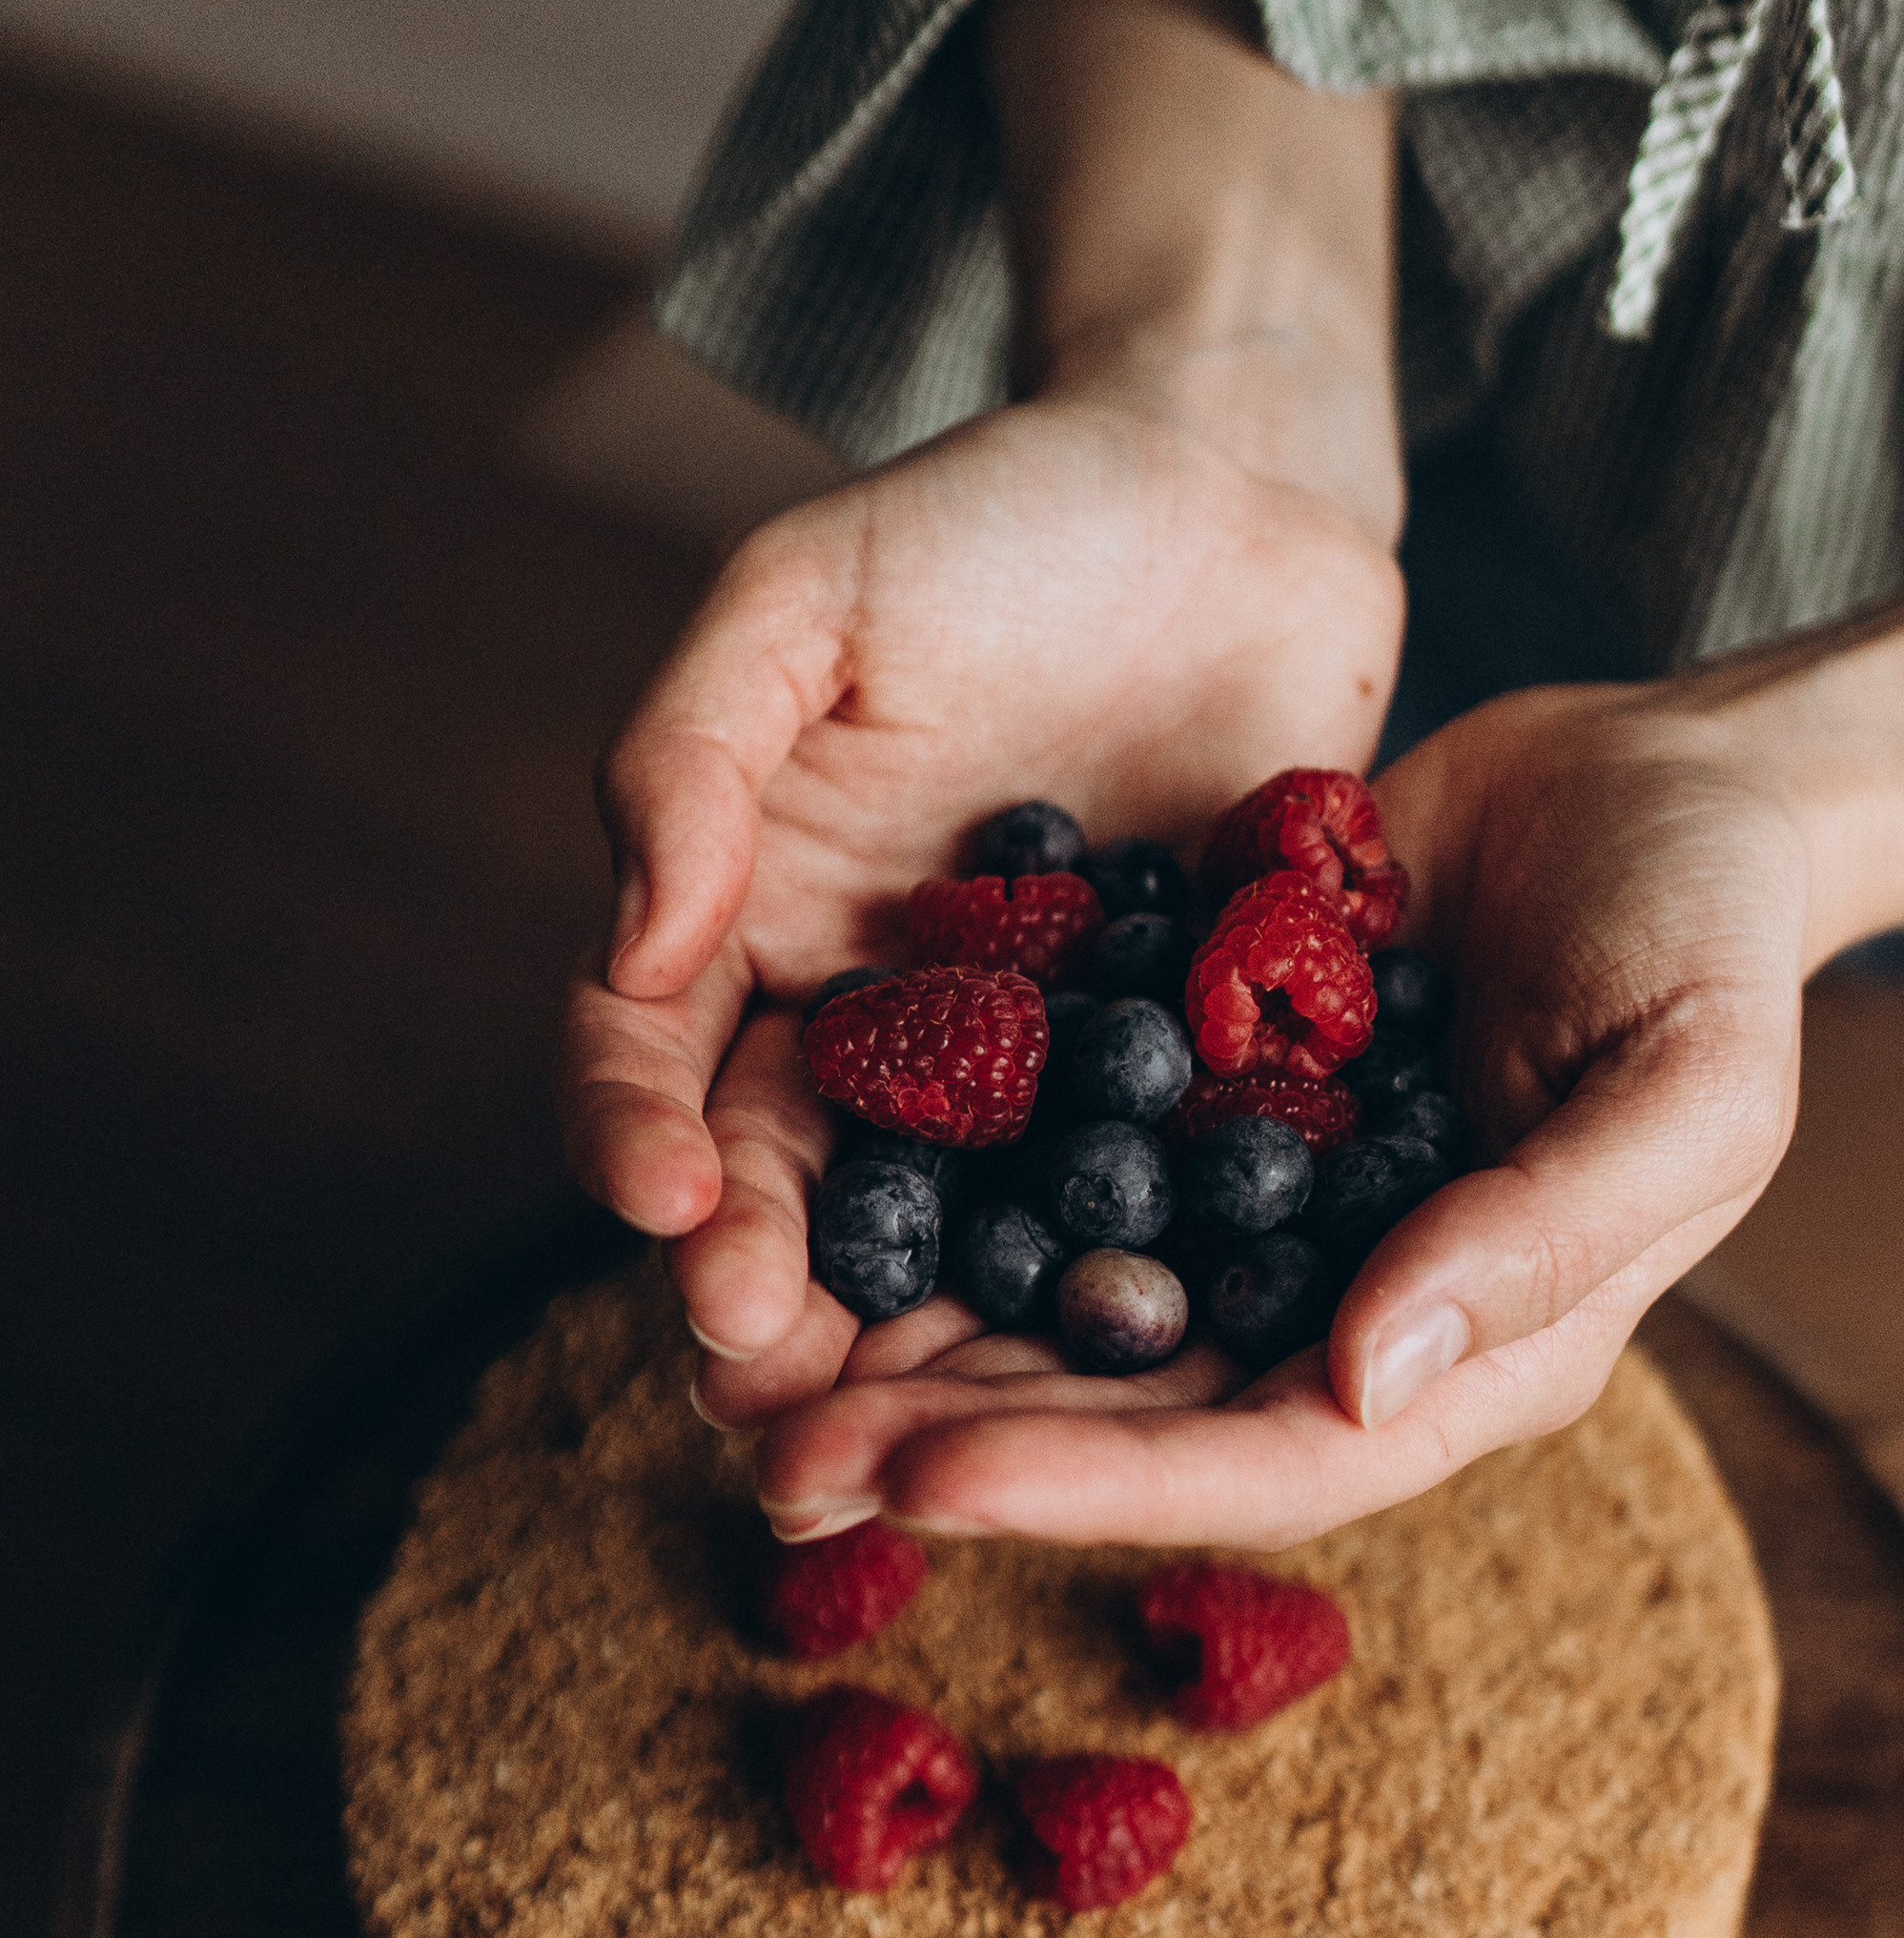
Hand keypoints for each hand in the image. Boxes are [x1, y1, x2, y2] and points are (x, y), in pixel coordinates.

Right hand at [554, 393, 1402, 1414]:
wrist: (1235, 496)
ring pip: (952, 1240)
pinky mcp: (1178, 1086)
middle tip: (768, 1382)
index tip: (668, 1206)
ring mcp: (1031, 1076)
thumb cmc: (995, 520)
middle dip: (765, 1298)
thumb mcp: (807, 595)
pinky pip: (1139, 1204)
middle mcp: (880, 1030)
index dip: (637, 1143)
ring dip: (918, 1352)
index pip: (653, 1066)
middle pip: (793, 1195)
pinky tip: (1123, 1364)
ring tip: (906, 1441)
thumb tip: (634, 940)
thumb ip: (692, 751)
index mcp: (755, 927)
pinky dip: (1118, 1286)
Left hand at [742, 684, 1808, 1548]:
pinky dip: (942, 1185)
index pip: (1264, 1461)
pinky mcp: (1199, 1098)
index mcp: (1463, 1357)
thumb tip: (1363, 1375)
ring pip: (1063, 1305)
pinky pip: (1055, 1163)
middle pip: (1129, 1413)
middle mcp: (1342, 1313)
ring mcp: (1263, 1209)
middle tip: (769, 1451)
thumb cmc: (1716, 942)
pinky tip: (807, 1181)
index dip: (1092, 1481)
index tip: (925, 1474)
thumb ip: (1549, 1237)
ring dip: (910, 1336)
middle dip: (953, 1439)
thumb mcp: (1694, 1089)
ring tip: (743, 1353)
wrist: (1665, 776)